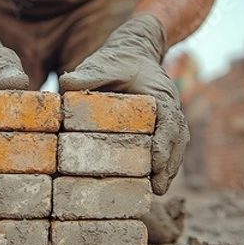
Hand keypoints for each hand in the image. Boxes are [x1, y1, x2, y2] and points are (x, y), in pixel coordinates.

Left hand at [60, 14, 188, 194]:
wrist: (133, 53)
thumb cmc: (118, 60)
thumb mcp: (103, 64)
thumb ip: (88, 74)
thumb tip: (65, 84)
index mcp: (161, 94)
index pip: (170, 121)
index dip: (165, 143)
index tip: (156, 163)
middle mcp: (171, 107)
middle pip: (178, 139)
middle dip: (170, 164)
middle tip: (158, 188)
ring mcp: (169, 118)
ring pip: (177, 146)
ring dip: (170, 169)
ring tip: (158, 191)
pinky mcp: (162, 126)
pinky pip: (169, 147)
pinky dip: (165, 165)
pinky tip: (154, 184)